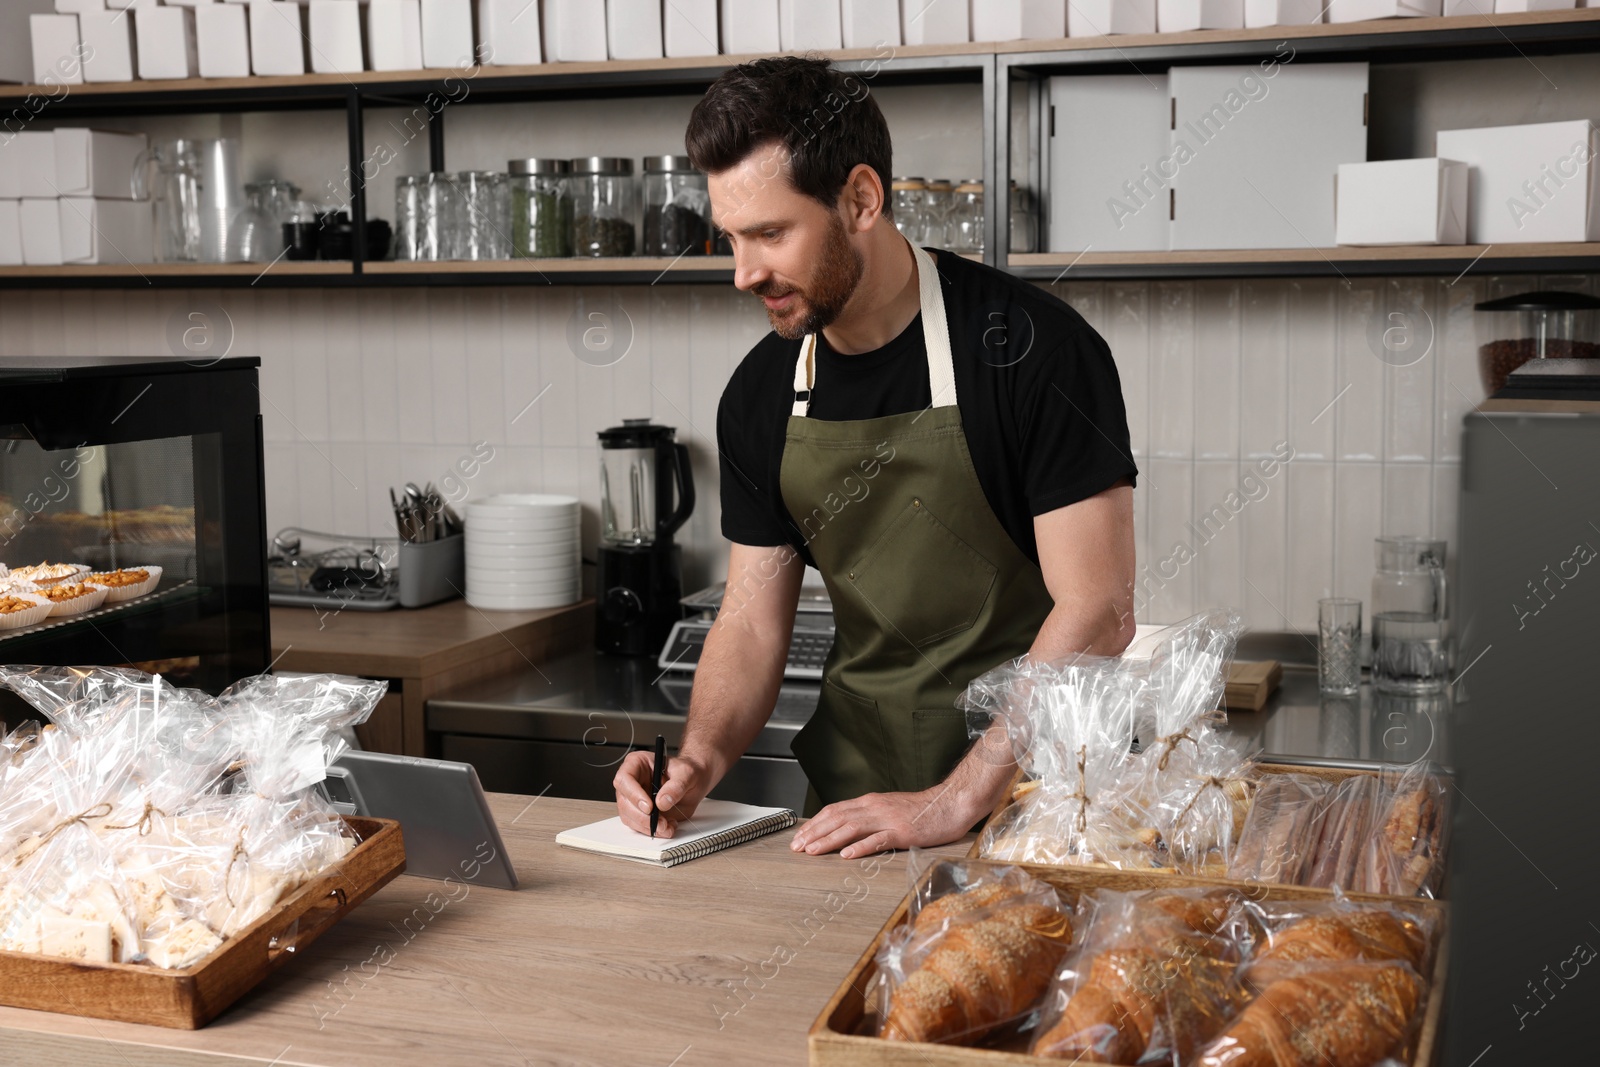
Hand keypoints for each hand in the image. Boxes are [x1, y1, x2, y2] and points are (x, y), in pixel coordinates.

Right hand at [613, 748, 710, 837]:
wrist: (693, 783)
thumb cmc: (686, 772)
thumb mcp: (687, 773)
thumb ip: (676, 786)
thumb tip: (662, 802)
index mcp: (636, 763)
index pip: (624, 778)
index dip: (634, 794)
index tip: (649, 807)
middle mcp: (631, 781)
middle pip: (624, 802)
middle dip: (642, 817)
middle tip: (661, 823)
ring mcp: (633, 798)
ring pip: (629, 817)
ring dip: (647, 826)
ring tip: (667, 826)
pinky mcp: (639, 813)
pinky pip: (638, 826)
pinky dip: (652, 830)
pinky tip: (667, 827)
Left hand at [789, 786, 977, 859]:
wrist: (950, 804)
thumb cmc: (921, 811)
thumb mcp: (889, 809)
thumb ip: (869, 817)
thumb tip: (846, 831)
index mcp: (870, 802)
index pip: (835, 811)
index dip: (815, 824)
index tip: (799, 837)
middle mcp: (874, 807)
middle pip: (837, 818)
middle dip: (814, 833)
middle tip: (797, 848)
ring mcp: (888, 819)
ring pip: (851, 828)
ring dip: (829, 840)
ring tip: (812, 851)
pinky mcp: (903, 832)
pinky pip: (878, 839)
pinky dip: (861, 847)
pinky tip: (847, 855)